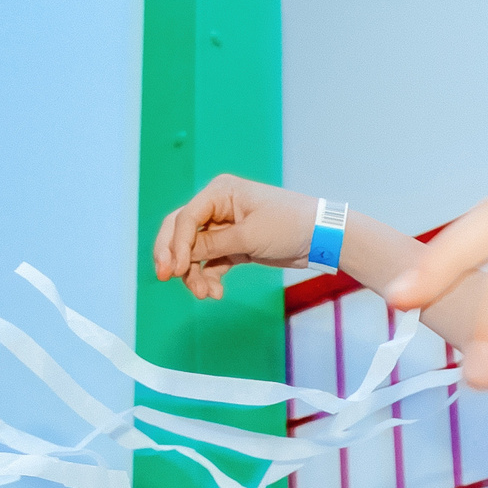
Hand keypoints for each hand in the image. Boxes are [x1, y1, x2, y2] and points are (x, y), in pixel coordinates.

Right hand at [152, 175, 321, 300]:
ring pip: (194, 252)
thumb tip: (182, 255)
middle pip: (181, 232)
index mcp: (220, 192)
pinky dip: (209, 278)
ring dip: (194, 274)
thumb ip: (213, 246)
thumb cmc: (289, 225)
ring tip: (205, 294)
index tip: (175, 270)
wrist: (321, 238)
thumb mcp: (248, 236)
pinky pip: (211, 263)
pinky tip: (215, 293)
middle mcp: (218, 207)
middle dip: (173, 256)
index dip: (175, 244)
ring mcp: (224, 228)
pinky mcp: (234, 246)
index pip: (185, 218)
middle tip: (165, 277)